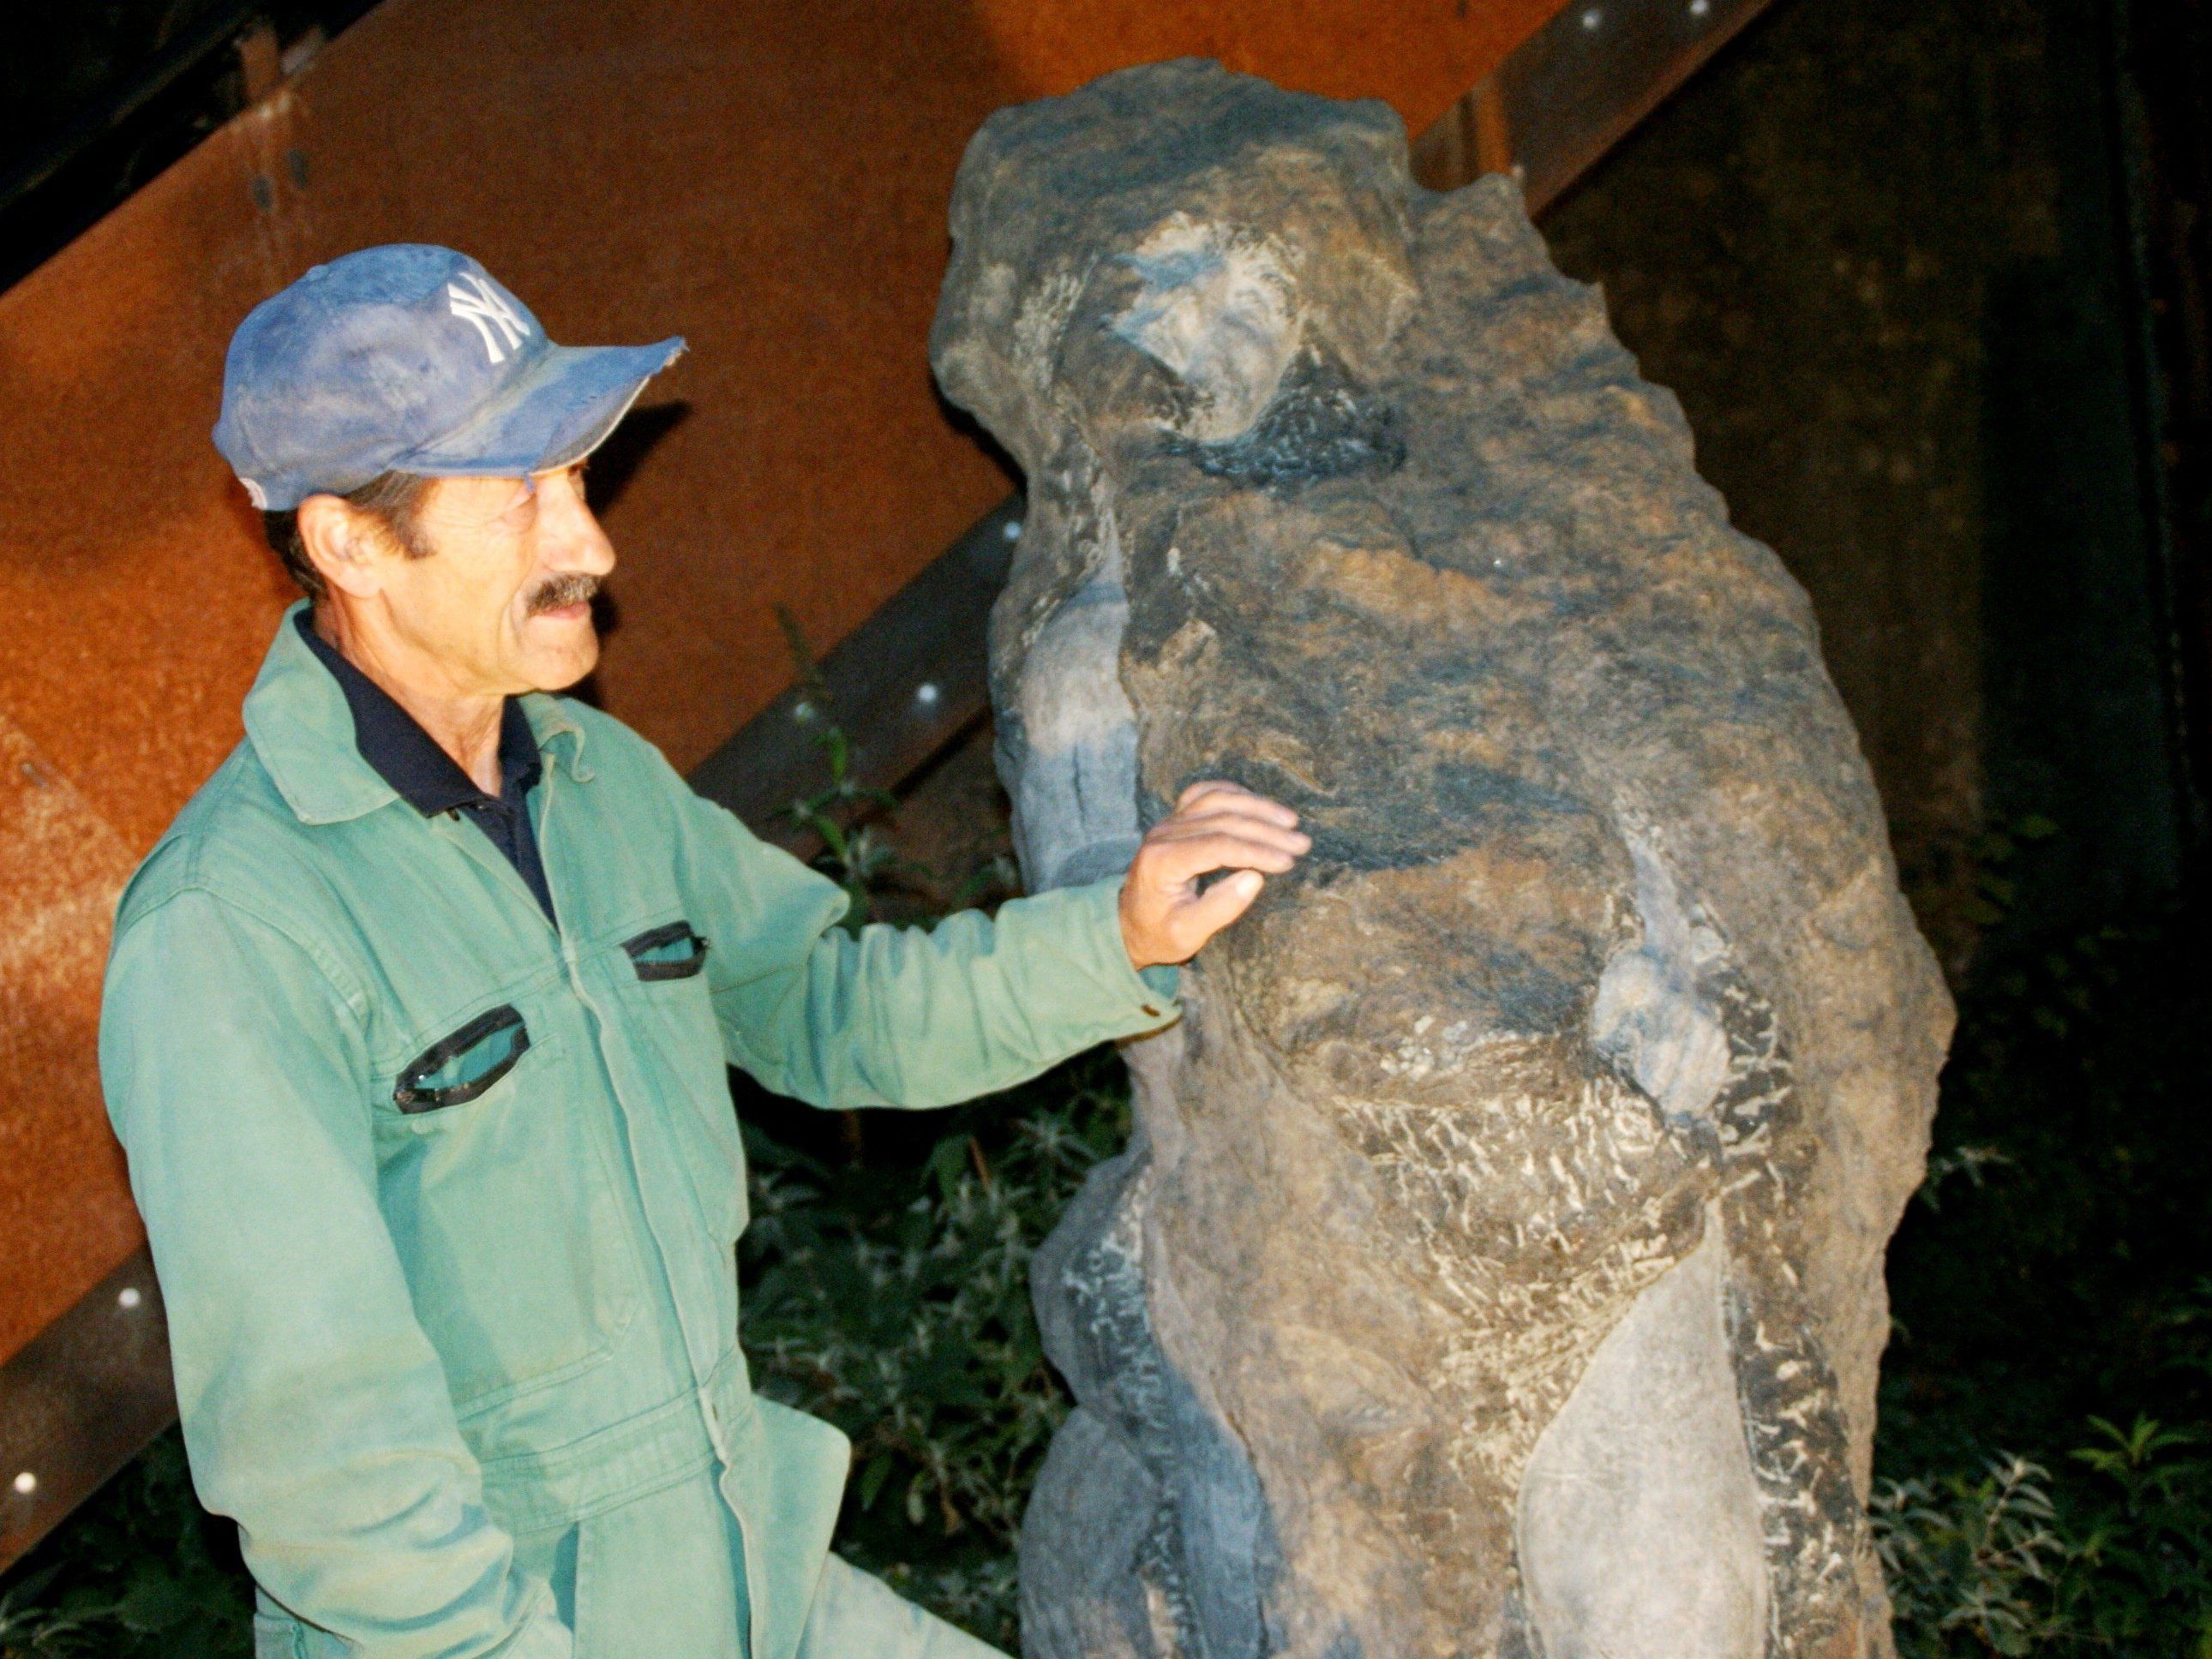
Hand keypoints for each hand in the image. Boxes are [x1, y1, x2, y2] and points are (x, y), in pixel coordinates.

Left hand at [1119, 781, 1310, 970]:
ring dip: (1256, 807)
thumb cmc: (1159, 934)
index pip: (1218, 846)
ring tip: (1291, 821)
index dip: (1257, 851)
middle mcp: (1162, 835)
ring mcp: (1167, 823)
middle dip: (1266, 830)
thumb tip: (1255, 879)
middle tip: (1302, 843)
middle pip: (1222, 820)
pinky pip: (1204, 794)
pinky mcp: (1174, 820)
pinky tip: (1259, 803)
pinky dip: (1234, 794)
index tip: (1288, 861)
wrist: (1129, 924)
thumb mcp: (1187, 935)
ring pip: (1216, 800)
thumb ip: (1220, 908)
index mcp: (1162, 862)